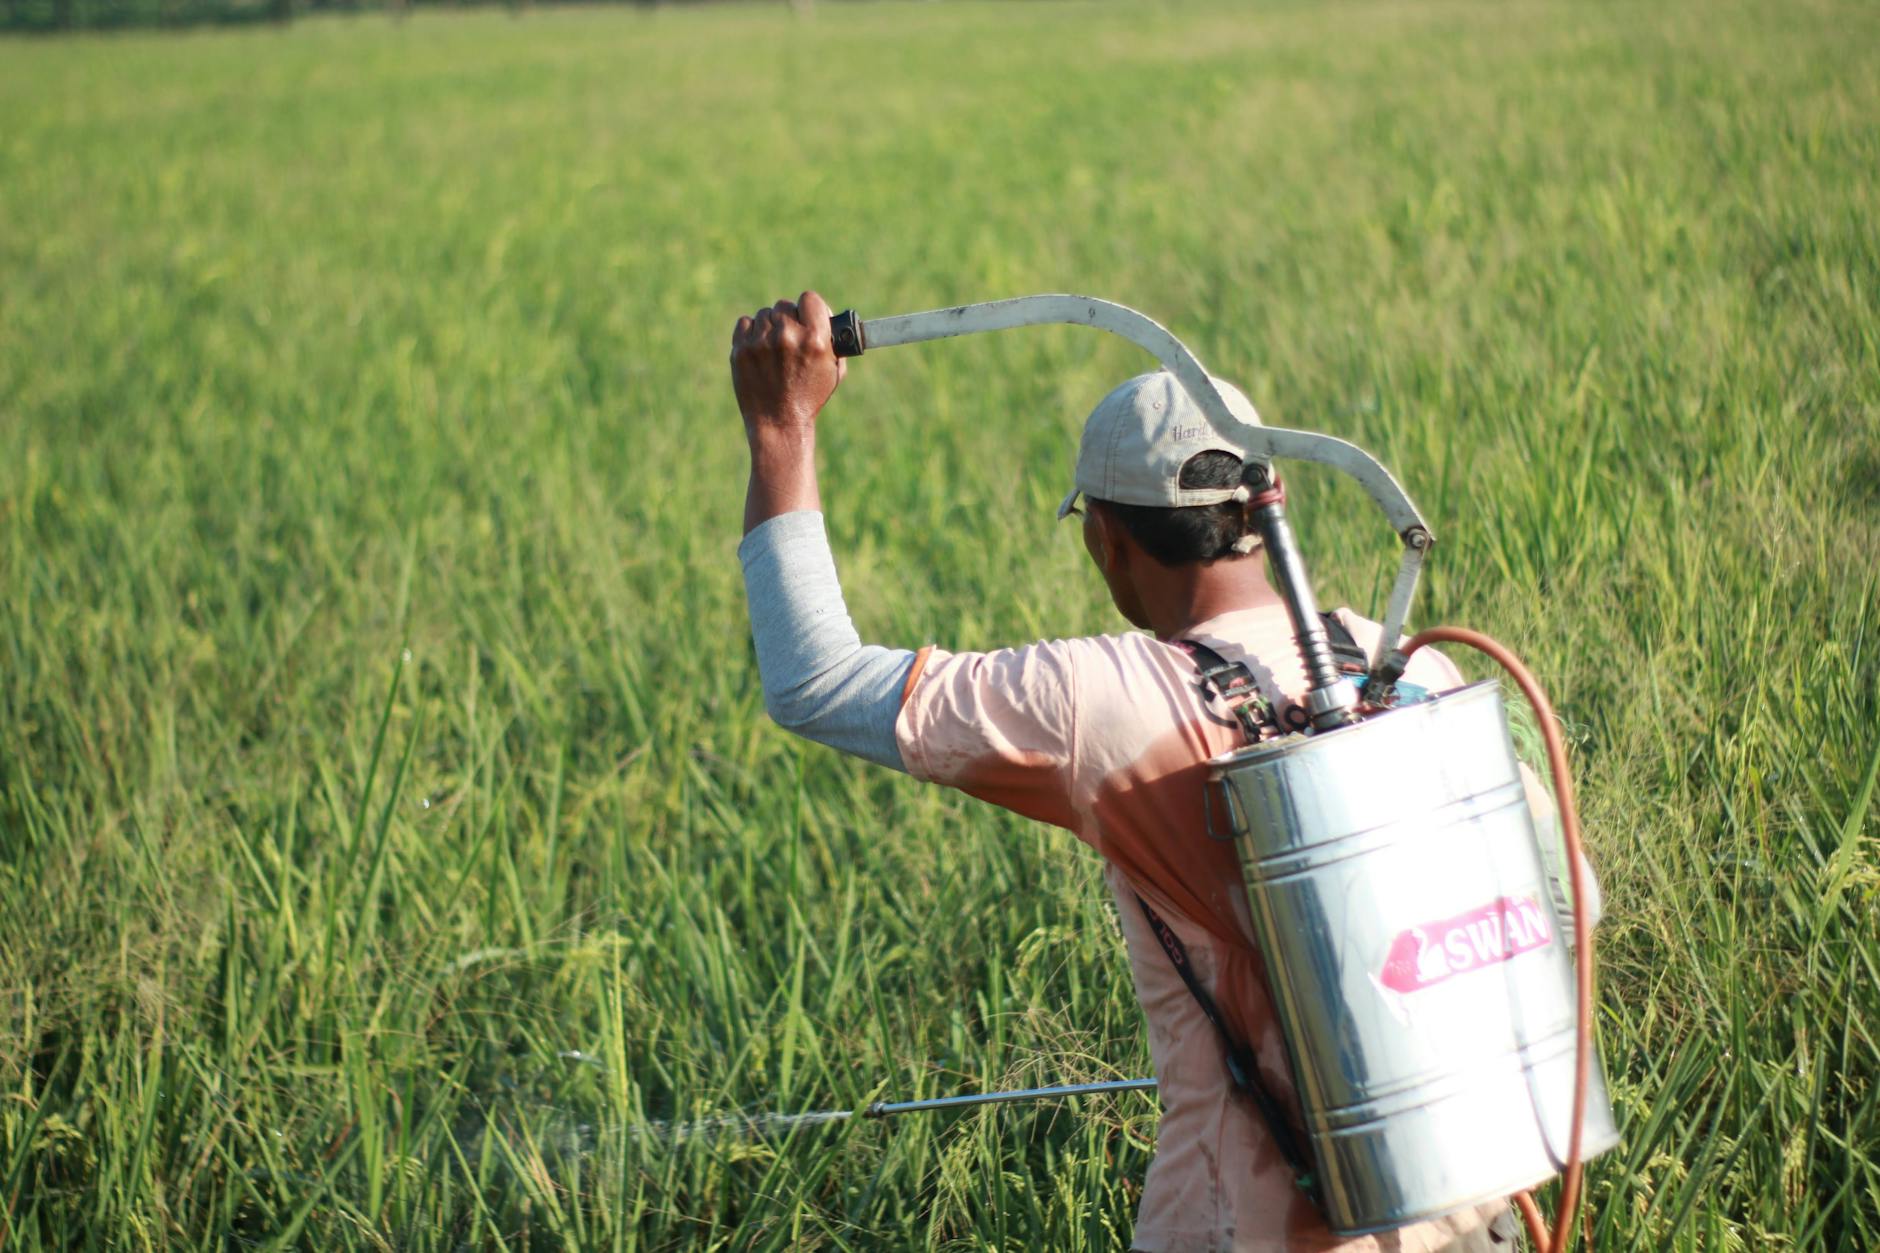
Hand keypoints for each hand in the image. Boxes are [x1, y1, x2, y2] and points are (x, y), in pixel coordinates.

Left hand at [729, 290, 846, 444]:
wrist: (779, 423)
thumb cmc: (809, 398)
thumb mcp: (833, 371)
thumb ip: (833, 341)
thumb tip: (828, 318)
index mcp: (814, 339)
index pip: (809, 298)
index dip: (809, 308)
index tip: (808, 317)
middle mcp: (787, 336)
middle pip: (785, 305)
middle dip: (788, 319)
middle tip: (790, 337)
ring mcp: (761, 342)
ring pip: (764, 315)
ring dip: (769, 327)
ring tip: (774, 349)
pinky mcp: (741, 349)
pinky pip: (745, 323)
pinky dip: (751, 333)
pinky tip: (759, 349)